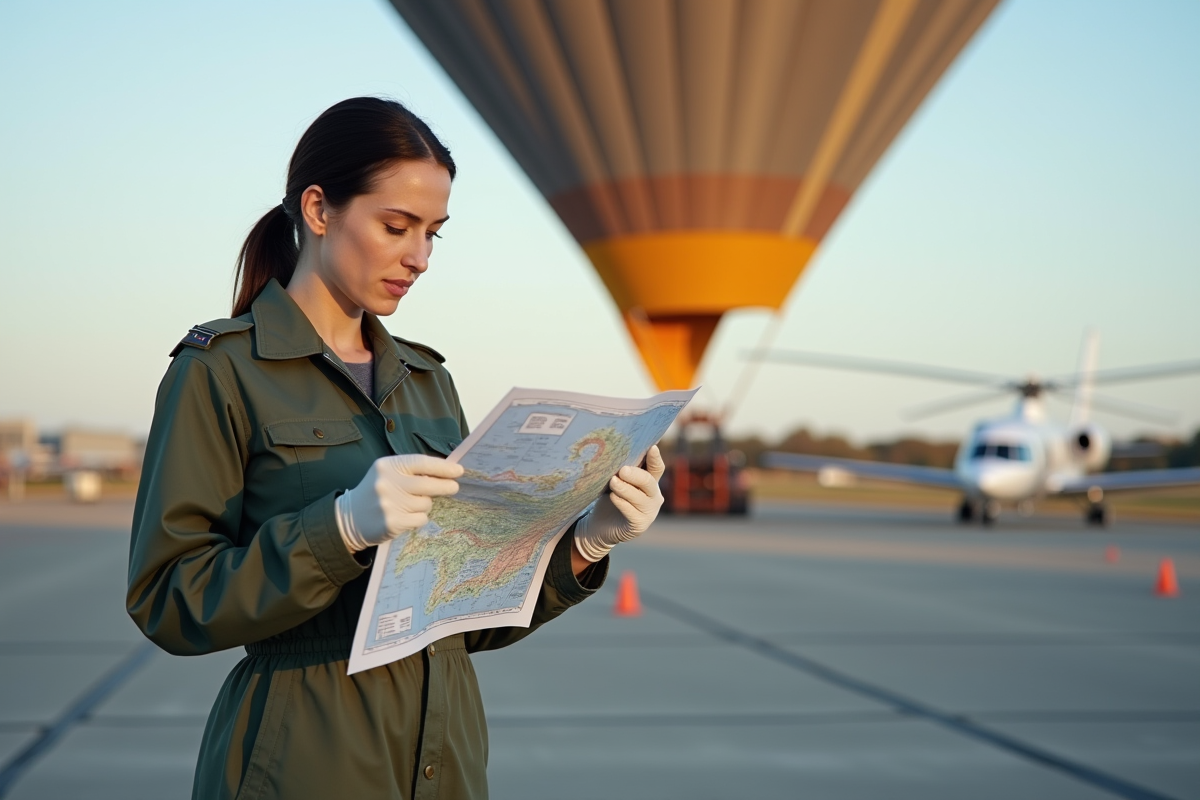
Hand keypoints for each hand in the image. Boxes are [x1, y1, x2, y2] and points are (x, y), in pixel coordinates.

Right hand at [335, 454, 463, 552]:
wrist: (350, 517)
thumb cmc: (376, 492)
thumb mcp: (388, 474)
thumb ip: (412, 472)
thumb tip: (446, 473)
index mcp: (388, 466)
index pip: (421, 463)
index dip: (443, 467)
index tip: (458, 471)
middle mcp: (387, 483)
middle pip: (428, 484)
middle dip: (446, 486)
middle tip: (454, 487)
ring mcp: (389, 504)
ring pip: (425, 504)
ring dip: (424, 505)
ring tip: (409, 505)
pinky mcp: (391, 522)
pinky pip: (420, 519)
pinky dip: (418, 518)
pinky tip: (405, 517)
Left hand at [573, 445, 664, 561]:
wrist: (600, 526)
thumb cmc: (609, 497)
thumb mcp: (616, 481)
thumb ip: (621, 471)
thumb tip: (613, 452)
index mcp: (649, 482)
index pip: (656, 468)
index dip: (656, 458)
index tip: (652, 448)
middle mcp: (653, 496)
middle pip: (649, 482)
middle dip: (635, 475)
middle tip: (622, 470)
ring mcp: (649, 512)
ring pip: (640, 498)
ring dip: (625, 488)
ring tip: (613, 482)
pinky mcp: (640, 525)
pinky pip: (632, 513)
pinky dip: (622, 503)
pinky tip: (613, 497)